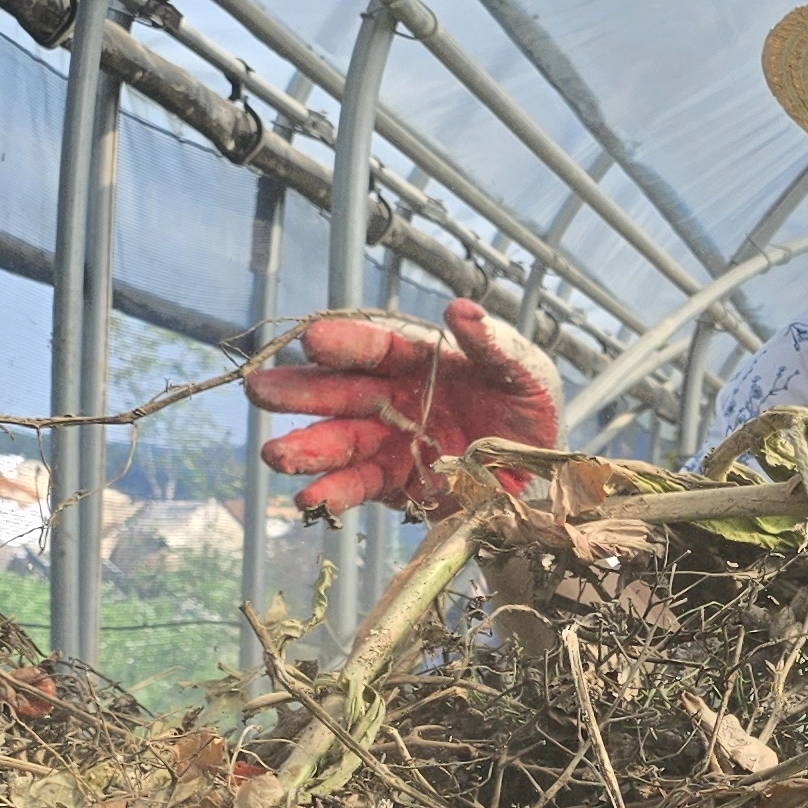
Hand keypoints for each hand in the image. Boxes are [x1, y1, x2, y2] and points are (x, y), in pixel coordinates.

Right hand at [247, 298, 559, 517]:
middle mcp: (393, 396)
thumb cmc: (529, 405)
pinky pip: (360, 487)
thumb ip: (493, 345)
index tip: (314, 340)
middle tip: (260, 390)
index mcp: (419, 358)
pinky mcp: (395, 483)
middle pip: (341, 392)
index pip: (375, 346)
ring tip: (274, 455)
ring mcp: (389, 441)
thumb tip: (461, 309)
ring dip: (306, 449)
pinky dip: (334, 493)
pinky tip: (307, 498)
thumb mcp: (524, 370)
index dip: (346, 344)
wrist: (547, 469)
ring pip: (340, 442)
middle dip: (301, 392)